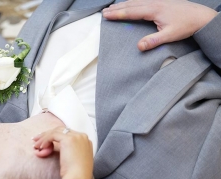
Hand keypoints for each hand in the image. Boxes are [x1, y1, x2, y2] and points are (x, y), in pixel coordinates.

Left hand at [32, 127, 92, 177]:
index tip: (45, 141)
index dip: (55, 136)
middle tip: (36, 140)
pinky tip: (40, 147)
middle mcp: (82, 136)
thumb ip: (68, 152)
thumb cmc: (75, 174)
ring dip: (44, 137)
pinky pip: (52, 135)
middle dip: (47, 134)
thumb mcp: (73, 160)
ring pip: (56, 132)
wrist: (78, 178)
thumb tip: (51, 148)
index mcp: (85, 141)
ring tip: (35, 145)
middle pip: (61, 130)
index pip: (67, 133)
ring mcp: (76, 136)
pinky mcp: (69, 139)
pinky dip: (45, 140)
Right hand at [103, 0, 217, 50]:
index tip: (106, 15)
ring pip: (136, 0)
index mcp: (154, 10)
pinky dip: (132, 2)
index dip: (118, 14)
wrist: (201, 16)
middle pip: (131, 4)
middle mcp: (154, 2)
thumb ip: (153, 41)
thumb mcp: (170, 35)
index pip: (131, 11)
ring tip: (112, 7)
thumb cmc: (186, 25)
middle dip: (117, 8)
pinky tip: (130, 4)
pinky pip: (142, 0)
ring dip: (123, 4)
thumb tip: (139, 46)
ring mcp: (158, 0)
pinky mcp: (161, 1)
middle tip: (104, 12)